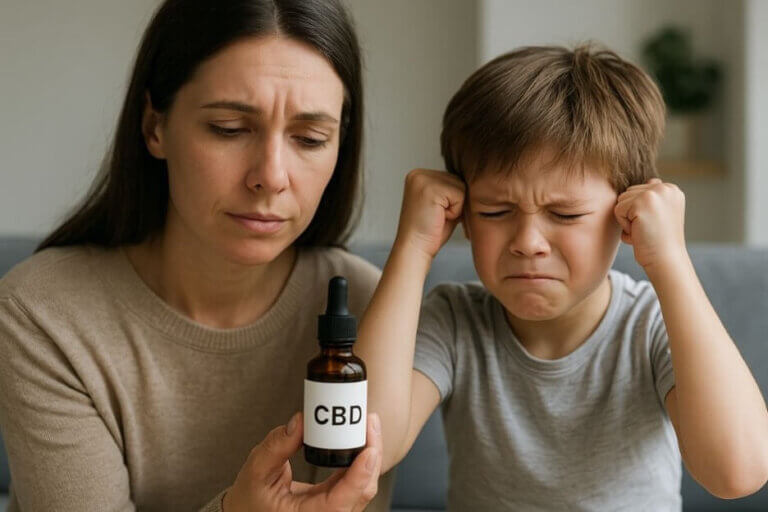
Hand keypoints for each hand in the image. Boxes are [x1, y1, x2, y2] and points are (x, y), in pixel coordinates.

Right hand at [222, 412, 381, 511]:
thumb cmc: (249, 499)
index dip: (359, 476)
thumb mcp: (255, 470)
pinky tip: (361, 439)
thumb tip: (301, 421)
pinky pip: (356, 485)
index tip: (369, 449)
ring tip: (368, 425)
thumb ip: (276, 446)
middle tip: (370, 421)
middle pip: (362, 492)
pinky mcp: (335, 503)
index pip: (340, 503)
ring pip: (363, 489)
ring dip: (370, 456)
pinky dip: (361, 462)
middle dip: (372, 455)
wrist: (248, 511)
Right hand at [395, 169, 465, 260]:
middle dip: (455, 203)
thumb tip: (474, 182)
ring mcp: (423, 179)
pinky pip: (460, 196)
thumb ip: (451, 190)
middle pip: (458, 180)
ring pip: (461, 187)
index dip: (453, 200)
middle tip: (438, 217)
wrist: (415, 249)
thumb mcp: (442, 205)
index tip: (438, 214)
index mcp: (418, 175)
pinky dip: (455, 212)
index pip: (452, 178)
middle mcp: (418, 174)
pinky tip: (439, 218)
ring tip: (438, 217)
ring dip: (455, 207)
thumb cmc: (429, 232)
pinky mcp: (431, 189)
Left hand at [614, 178, 686, 270]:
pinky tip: (639, 234)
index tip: (655, 225)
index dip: (640, 212)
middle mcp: (665, 187)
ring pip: (621, 201)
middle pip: (628, 193)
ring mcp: (654, 193)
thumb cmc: (660, 241)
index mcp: (671, 189)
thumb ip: (655, 196)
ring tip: (644, 231)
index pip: (639, 191)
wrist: (666, 260)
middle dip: (632, 215)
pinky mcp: (642, 202)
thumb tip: (651, 180)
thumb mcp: (661, 214)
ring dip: (627, 220)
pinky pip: (618, 210)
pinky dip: (625, 226)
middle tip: (649, 230)